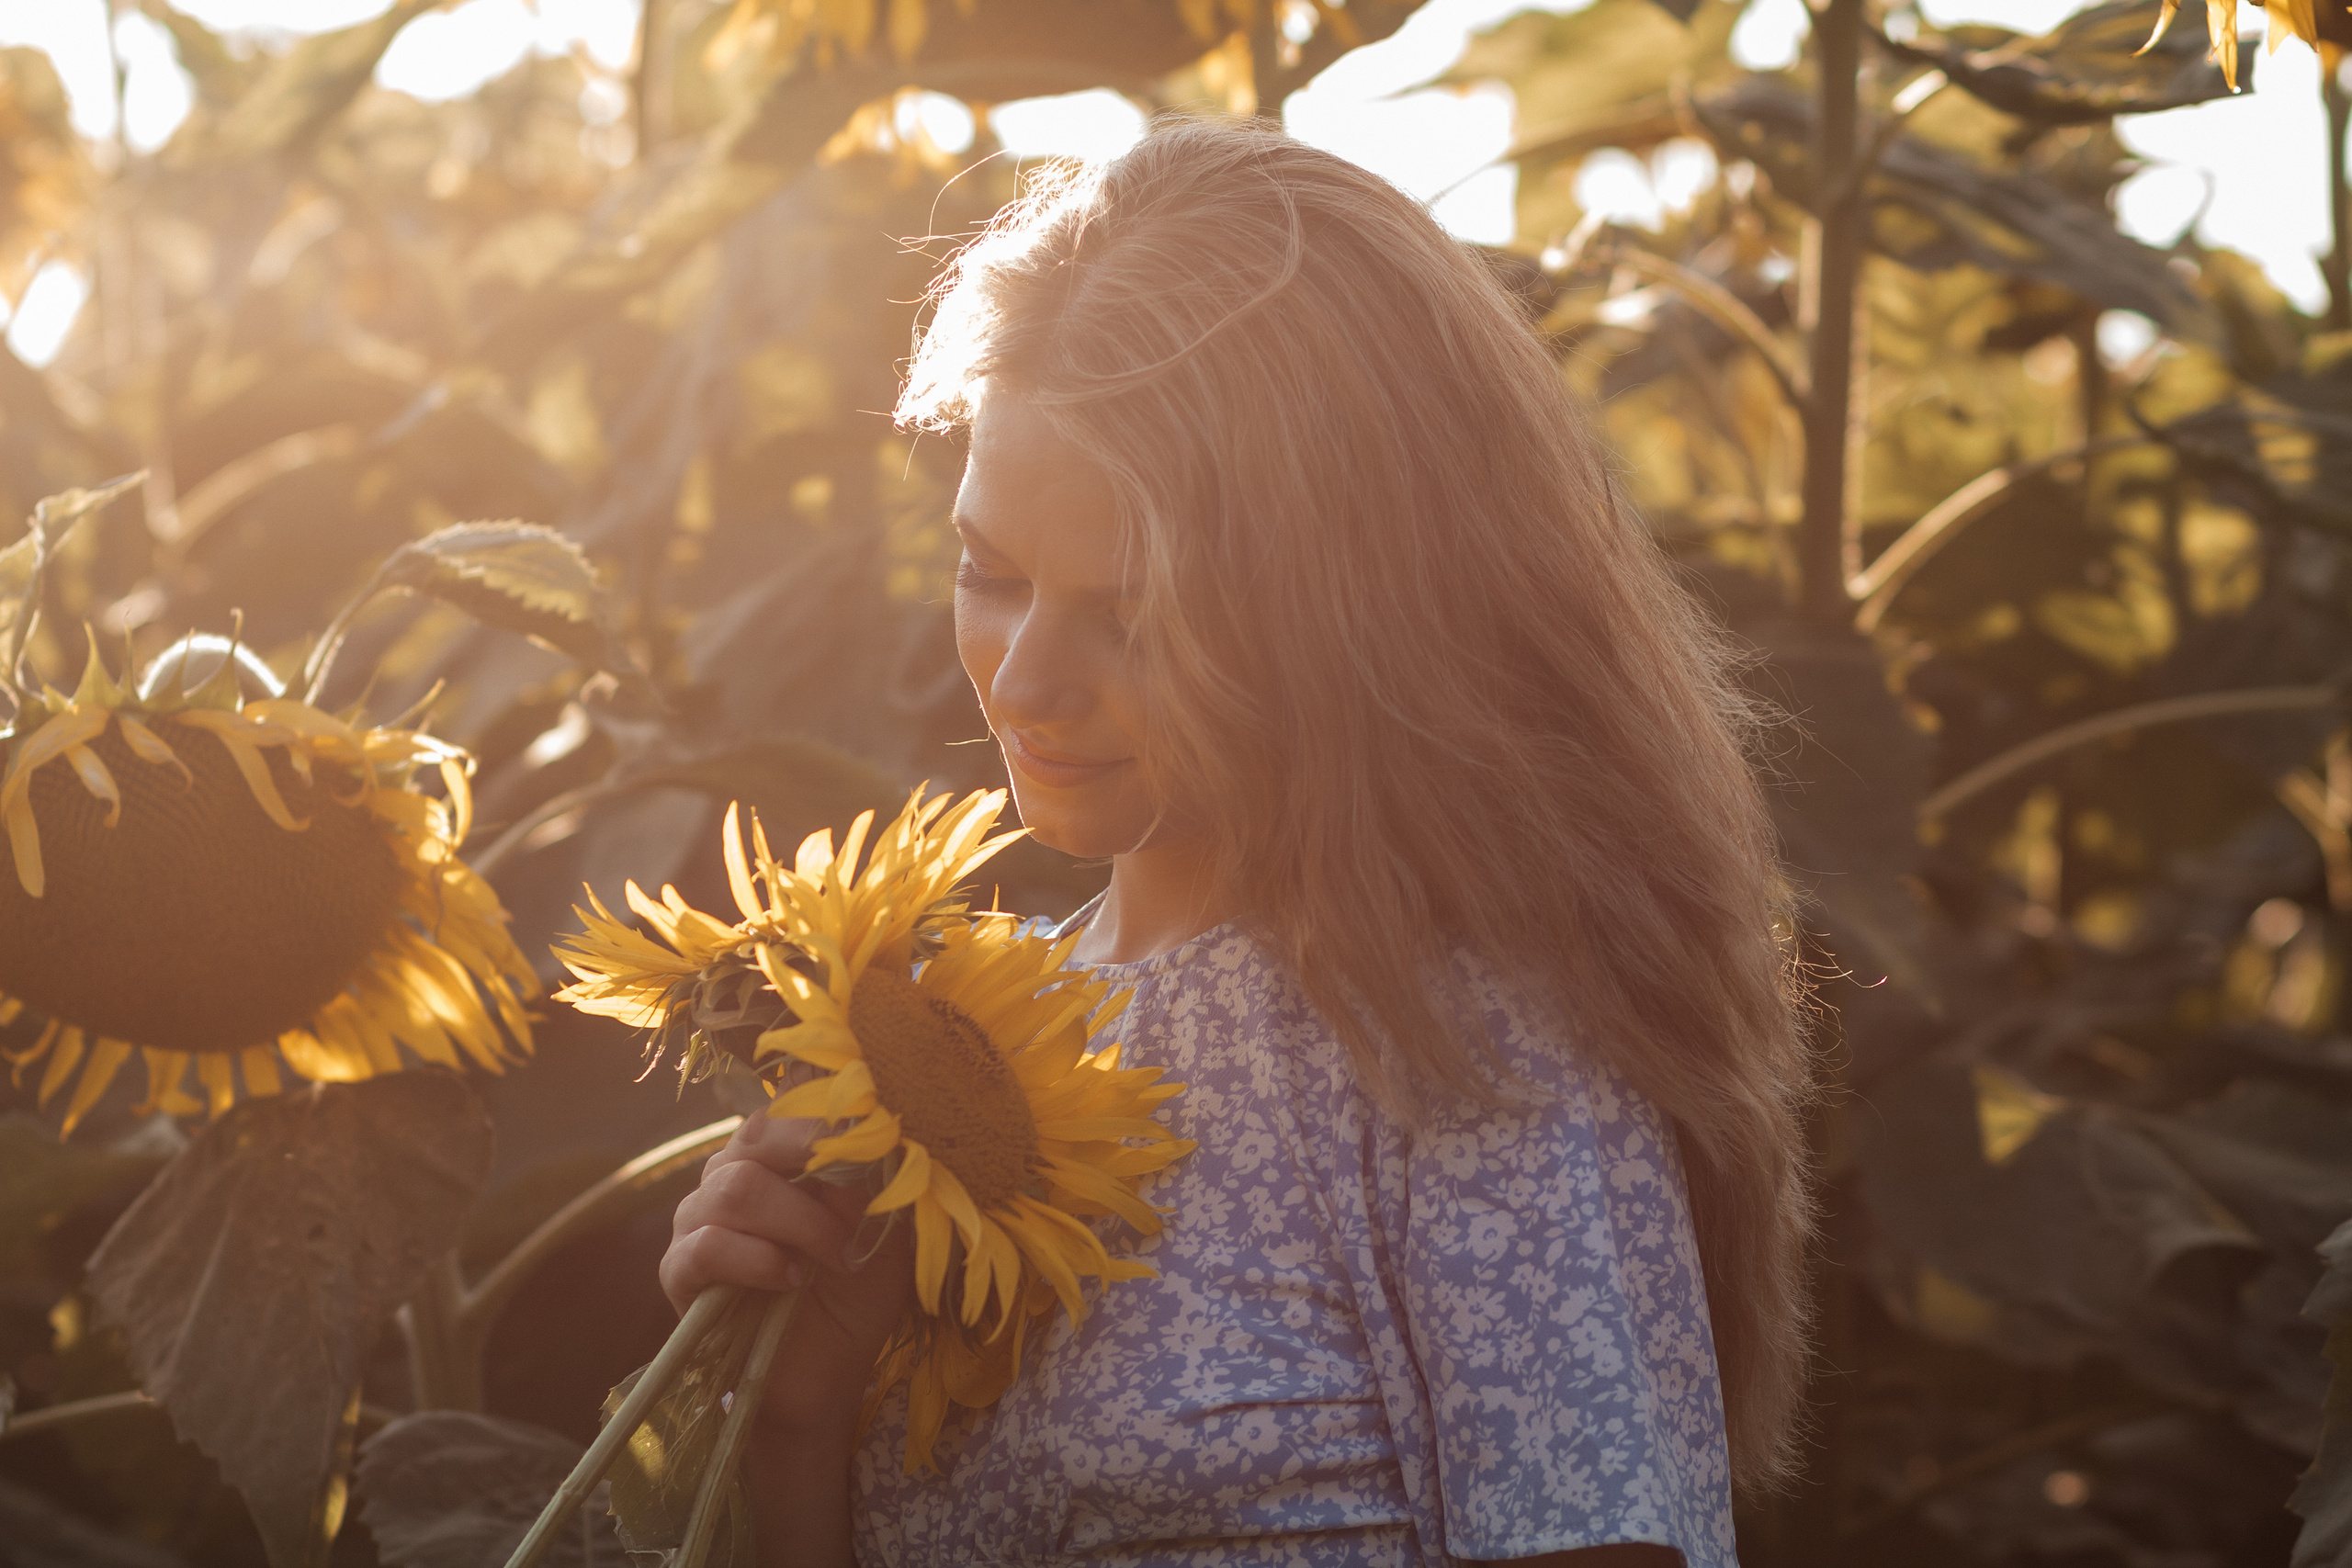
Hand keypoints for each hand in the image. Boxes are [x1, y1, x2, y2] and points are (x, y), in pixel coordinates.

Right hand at [660, 1112, 914, 1433]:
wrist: (828, 1374)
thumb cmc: (856, 1294)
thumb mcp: (884, 1235)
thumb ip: (875, 1187)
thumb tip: (870, 1138)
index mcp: (777, 1157)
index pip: (785, 1108)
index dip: (825, 1120)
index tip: (870, 1138)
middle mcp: (729, 1177)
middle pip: (755, 1137)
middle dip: (813, 1168)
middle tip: (853, 1214)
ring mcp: (696, 1222)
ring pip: (734, 1189)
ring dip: (796, 1223)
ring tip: (833, 1259)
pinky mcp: (678, 1273)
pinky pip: (705, 1246)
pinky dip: (756, 1260)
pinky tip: (789, 1280)